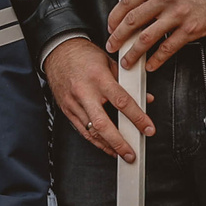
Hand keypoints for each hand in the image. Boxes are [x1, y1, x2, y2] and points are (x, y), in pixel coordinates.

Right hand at [43, 38, 155, 162]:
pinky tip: (105, 146)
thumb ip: (126, 83)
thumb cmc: (84, 55)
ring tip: (120, 154)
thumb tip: (144, 99)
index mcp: (98, 78)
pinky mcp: (66, 109)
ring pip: (91, 131)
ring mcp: (73, 103)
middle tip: (130, 153)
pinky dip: (95, 141)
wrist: (58, 51)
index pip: (121, 101)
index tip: (148, 129)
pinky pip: (81, 130)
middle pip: (102, 124)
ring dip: (107, 145)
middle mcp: (84, 92)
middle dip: (118, 142)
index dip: (137, 117)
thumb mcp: (109, 63)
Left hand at [107, 0, 205, 71]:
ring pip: (146, 38)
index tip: (111, 27)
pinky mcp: (190, 30)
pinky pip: (167, 48)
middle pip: (132, 21)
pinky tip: (150, 65)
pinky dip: (156, 60)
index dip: (114, 17)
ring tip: (127, 61)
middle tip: (112, 46)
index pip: (127, 2)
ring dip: (133, 53)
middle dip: (117, 37)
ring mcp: (178, 15)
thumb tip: (137, 8)